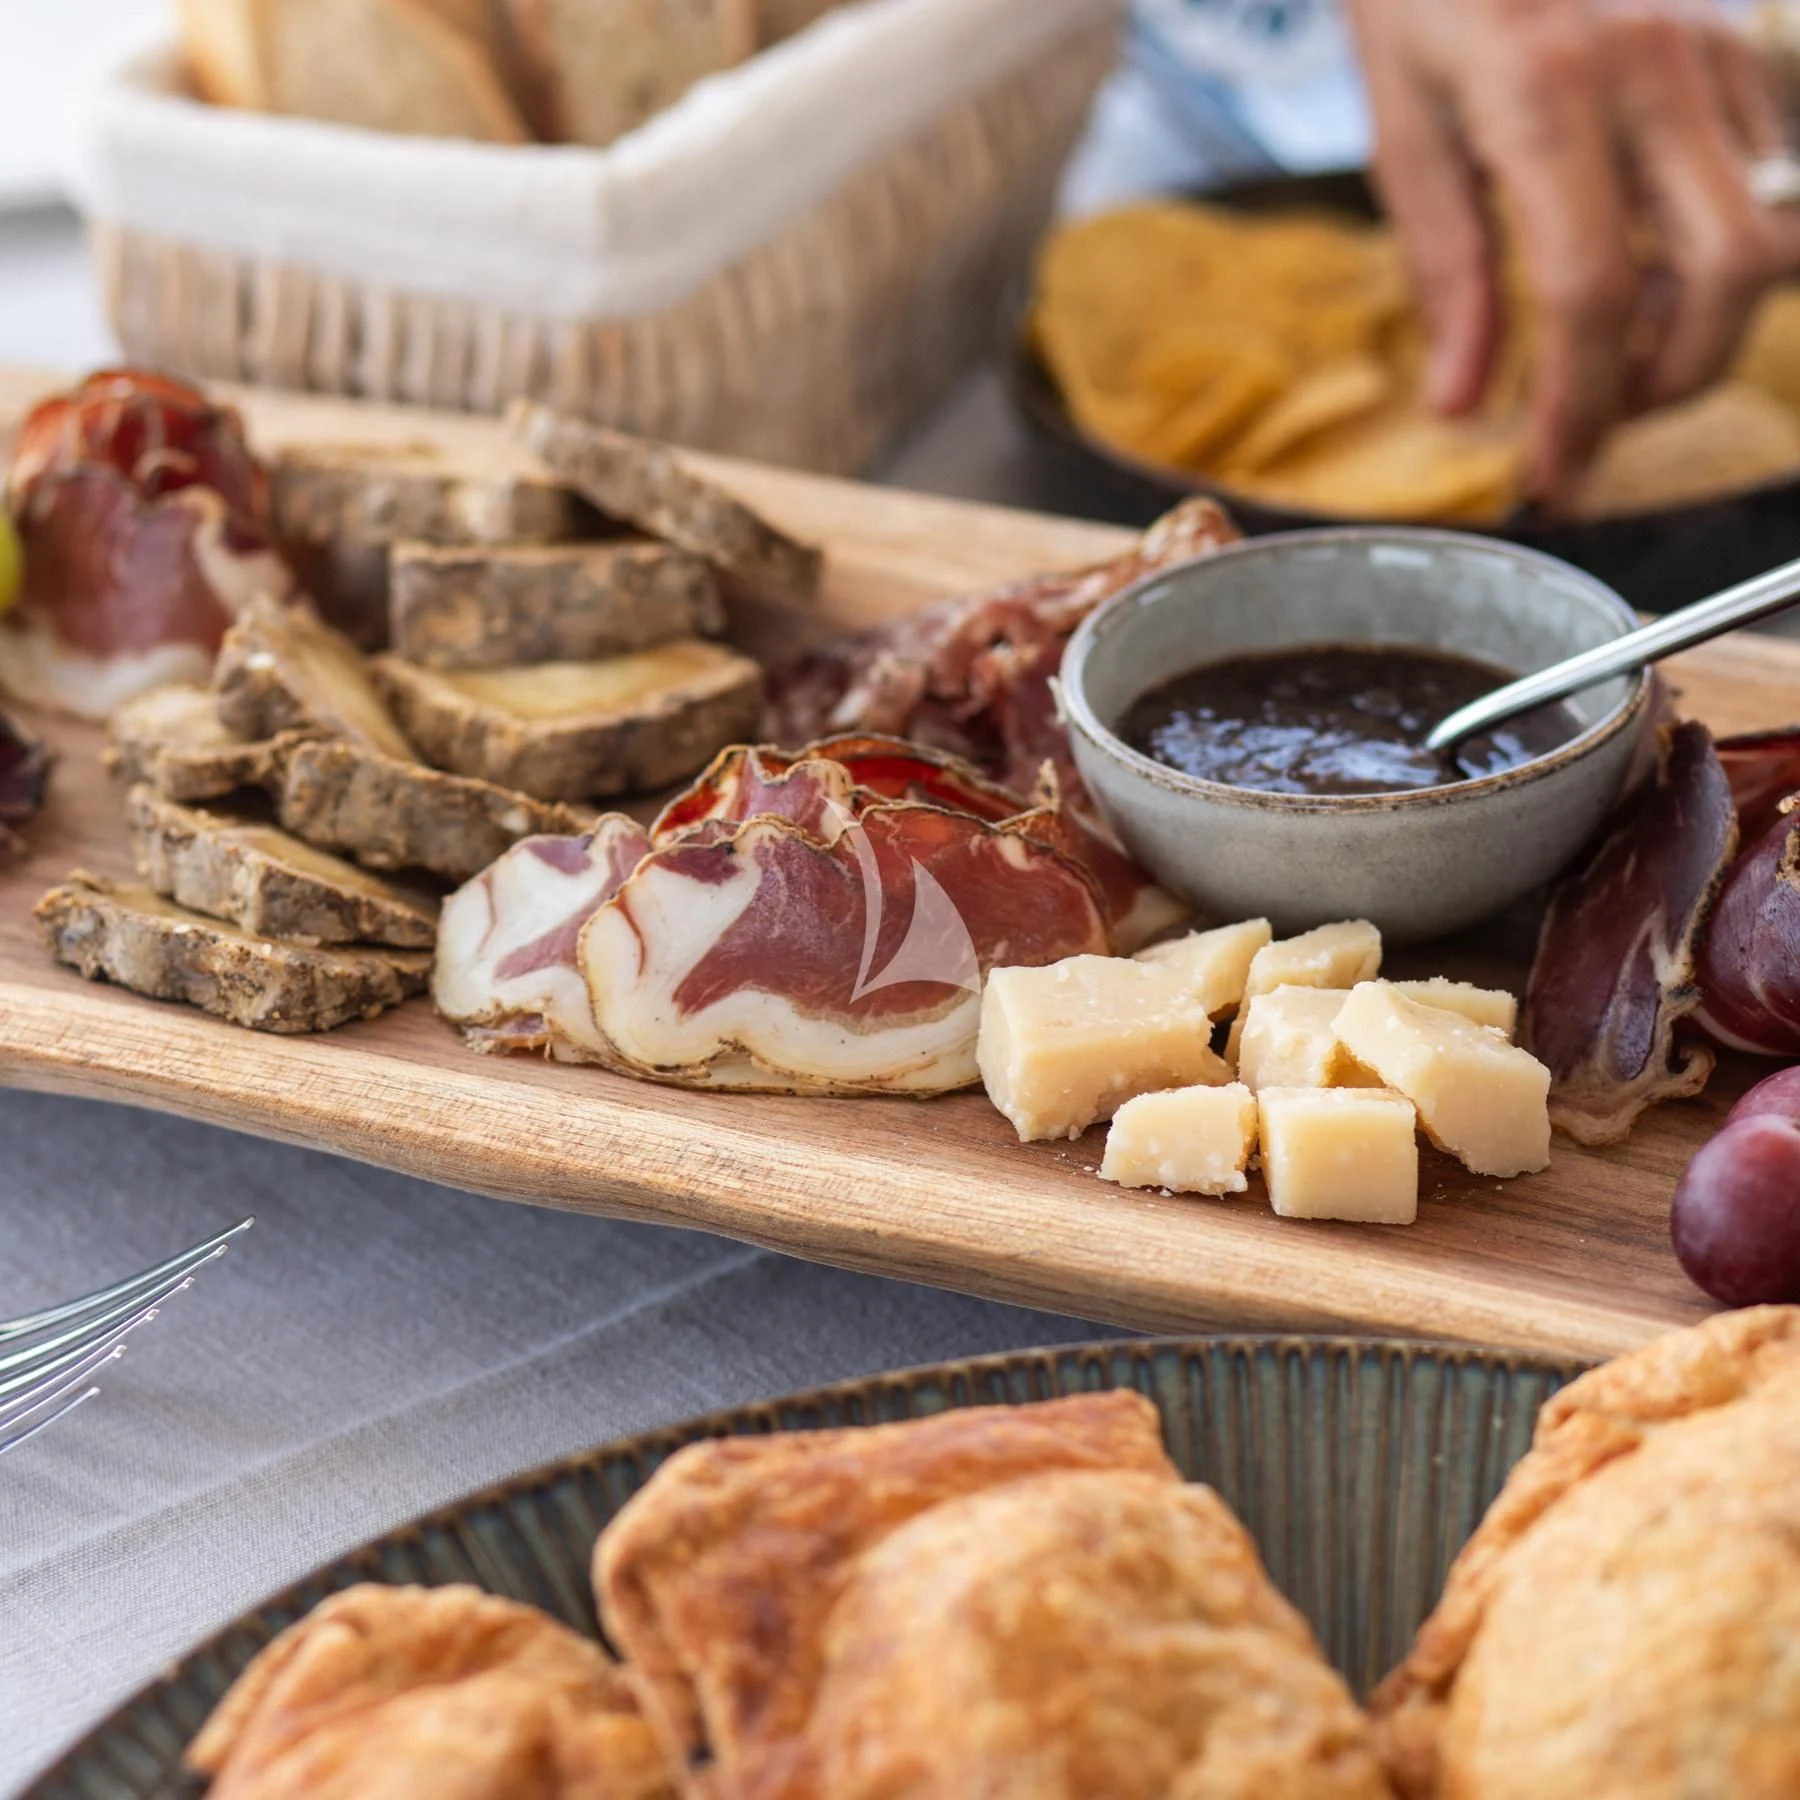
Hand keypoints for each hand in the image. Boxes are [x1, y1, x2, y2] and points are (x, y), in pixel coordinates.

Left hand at [1346, 0, 1799, 501]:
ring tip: (1611, 354)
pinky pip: (1768, 182)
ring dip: (1701, 325)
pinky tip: (1647, 275)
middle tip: (1596, 424)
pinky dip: (1717, 259)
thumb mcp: (1402, 135)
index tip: (1552, 474)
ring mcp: (1713, 48)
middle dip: (1673, 379)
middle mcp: (1653, 68)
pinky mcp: (1741, 41)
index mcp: (1546, 94)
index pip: (1590, 292)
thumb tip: (1463, 406)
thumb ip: (1444, 274)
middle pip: (1730, 269)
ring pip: (1771, 230)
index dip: (1578, 405)